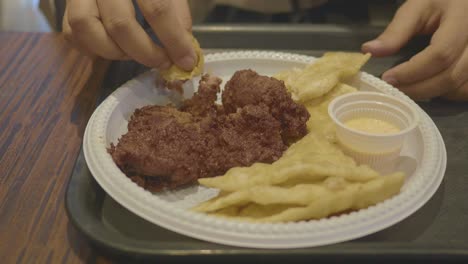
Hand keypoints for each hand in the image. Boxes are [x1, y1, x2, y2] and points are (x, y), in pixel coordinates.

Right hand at [62, 0, 195, 70]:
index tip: (186, 61)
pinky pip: (71, 33)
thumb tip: (185, 47)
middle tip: (162, 61)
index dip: (174, 39)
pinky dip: (93, 49)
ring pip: (86, 28)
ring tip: (134, 52)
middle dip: (145, 52)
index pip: (156, 8)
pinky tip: (114, 48)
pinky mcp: (65, 5)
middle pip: (119, 24)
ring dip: (114, 52)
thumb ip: (177, 10)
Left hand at [362, 0, 467, 100]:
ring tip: (408, 88)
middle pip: (451, 75)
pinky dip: (448, 93)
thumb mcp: (416, 8)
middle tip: (394, 89)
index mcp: (463, 18)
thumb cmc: (440, 1)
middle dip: (418, 88)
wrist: (461, 1)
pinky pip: (467, 89)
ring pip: (460, 86)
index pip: (440, 54)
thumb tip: (369, 50)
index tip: (387, 78)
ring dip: (432, 93)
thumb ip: (396, 31)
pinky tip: (430, 87)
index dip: (412, 72)